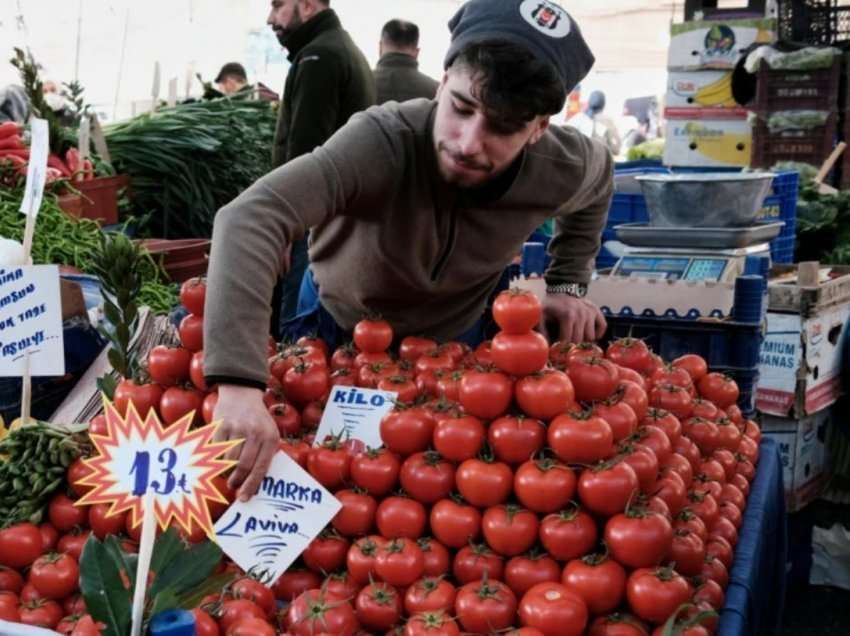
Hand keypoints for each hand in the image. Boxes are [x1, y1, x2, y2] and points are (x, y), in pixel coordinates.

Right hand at [213, 384, 279, 500]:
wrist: (243, 394)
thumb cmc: (258, 421)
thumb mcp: (269, 434)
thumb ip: (265, 455)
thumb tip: (254, 485)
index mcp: (270, 437)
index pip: (261, 467)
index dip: (251, 485)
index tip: (244, 498)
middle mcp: (255, 432)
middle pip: (242, 466)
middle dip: (236, 481)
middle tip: (232, 486)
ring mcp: (237, 428)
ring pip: (228, 459)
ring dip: (226, 470)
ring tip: (227, 469)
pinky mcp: (222, 424)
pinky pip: (217, 449)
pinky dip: (217, 455)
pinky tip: (220, 453)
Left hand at [541, 293, 606, 343]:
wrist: (560, 292)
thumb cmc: (550, 306)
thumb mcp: (540, 316)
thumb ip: (542, 331)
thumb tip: (547, 347)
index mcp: (568, 315)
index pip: (568, 340)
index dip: (562, 348)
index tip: (557, 351)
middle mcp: (582, 313)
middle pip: (580, 340)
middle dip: (572, 346)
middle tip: (565, 348)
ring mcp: (590, 312)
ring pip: (591, 337)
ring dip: (583, 340)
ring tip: (574, 339)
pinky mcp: (596, 310)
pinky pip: (602, 326)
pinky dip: (597, 333)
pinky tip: (587, 334)